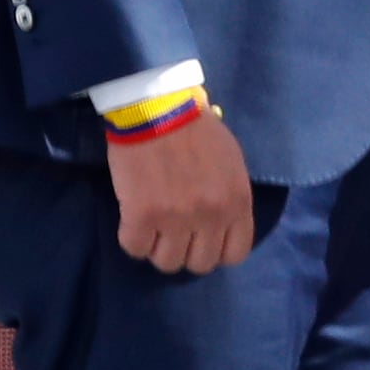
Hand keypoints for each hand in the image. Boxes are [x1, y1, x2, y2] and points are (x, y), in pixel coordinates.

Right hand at [111, 108, 256, 275]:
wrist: (157, 106)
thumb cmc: (195, 128)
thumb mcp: (231, 162)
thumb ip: (229, 196)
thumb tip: (220, 221)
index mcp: (237, 203)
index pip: (234, 254)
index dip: (215, 250)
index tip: (201, 240)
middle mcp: (211, 217)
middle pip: (199, 263)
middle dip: (186, 251)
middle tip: (172, 232)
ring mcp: (176, 219)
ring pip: (167, 262)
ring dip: (157, 247)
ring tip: (151, 226)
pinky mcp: (142, 216)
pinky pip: (135, 248)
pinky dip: (132, 238)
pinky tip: (132, 220)